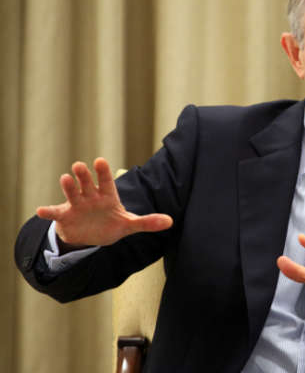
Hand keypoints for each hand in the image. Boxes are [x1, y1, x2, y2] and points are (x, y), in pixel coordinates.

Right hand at [36, 157, 172, 248]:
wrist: (90, 235)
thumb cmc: (111, 224)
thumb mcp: (129, 224)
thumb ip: (147, 222)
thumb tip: (170, 221)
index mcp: (107, 195)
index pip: (106, 181)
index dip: (103, 172)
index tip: (100, 161)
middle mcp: (91, 196)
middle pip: (87, 183)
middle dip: (84, 175)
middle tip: (79, 165)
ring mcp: (77, 205)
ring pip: (72, 193)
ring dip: (68, 186)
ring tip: (64, 178)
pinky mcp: (65, 216)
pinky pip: (55, 212)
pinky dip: (48, 212)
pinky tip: (41, 211)